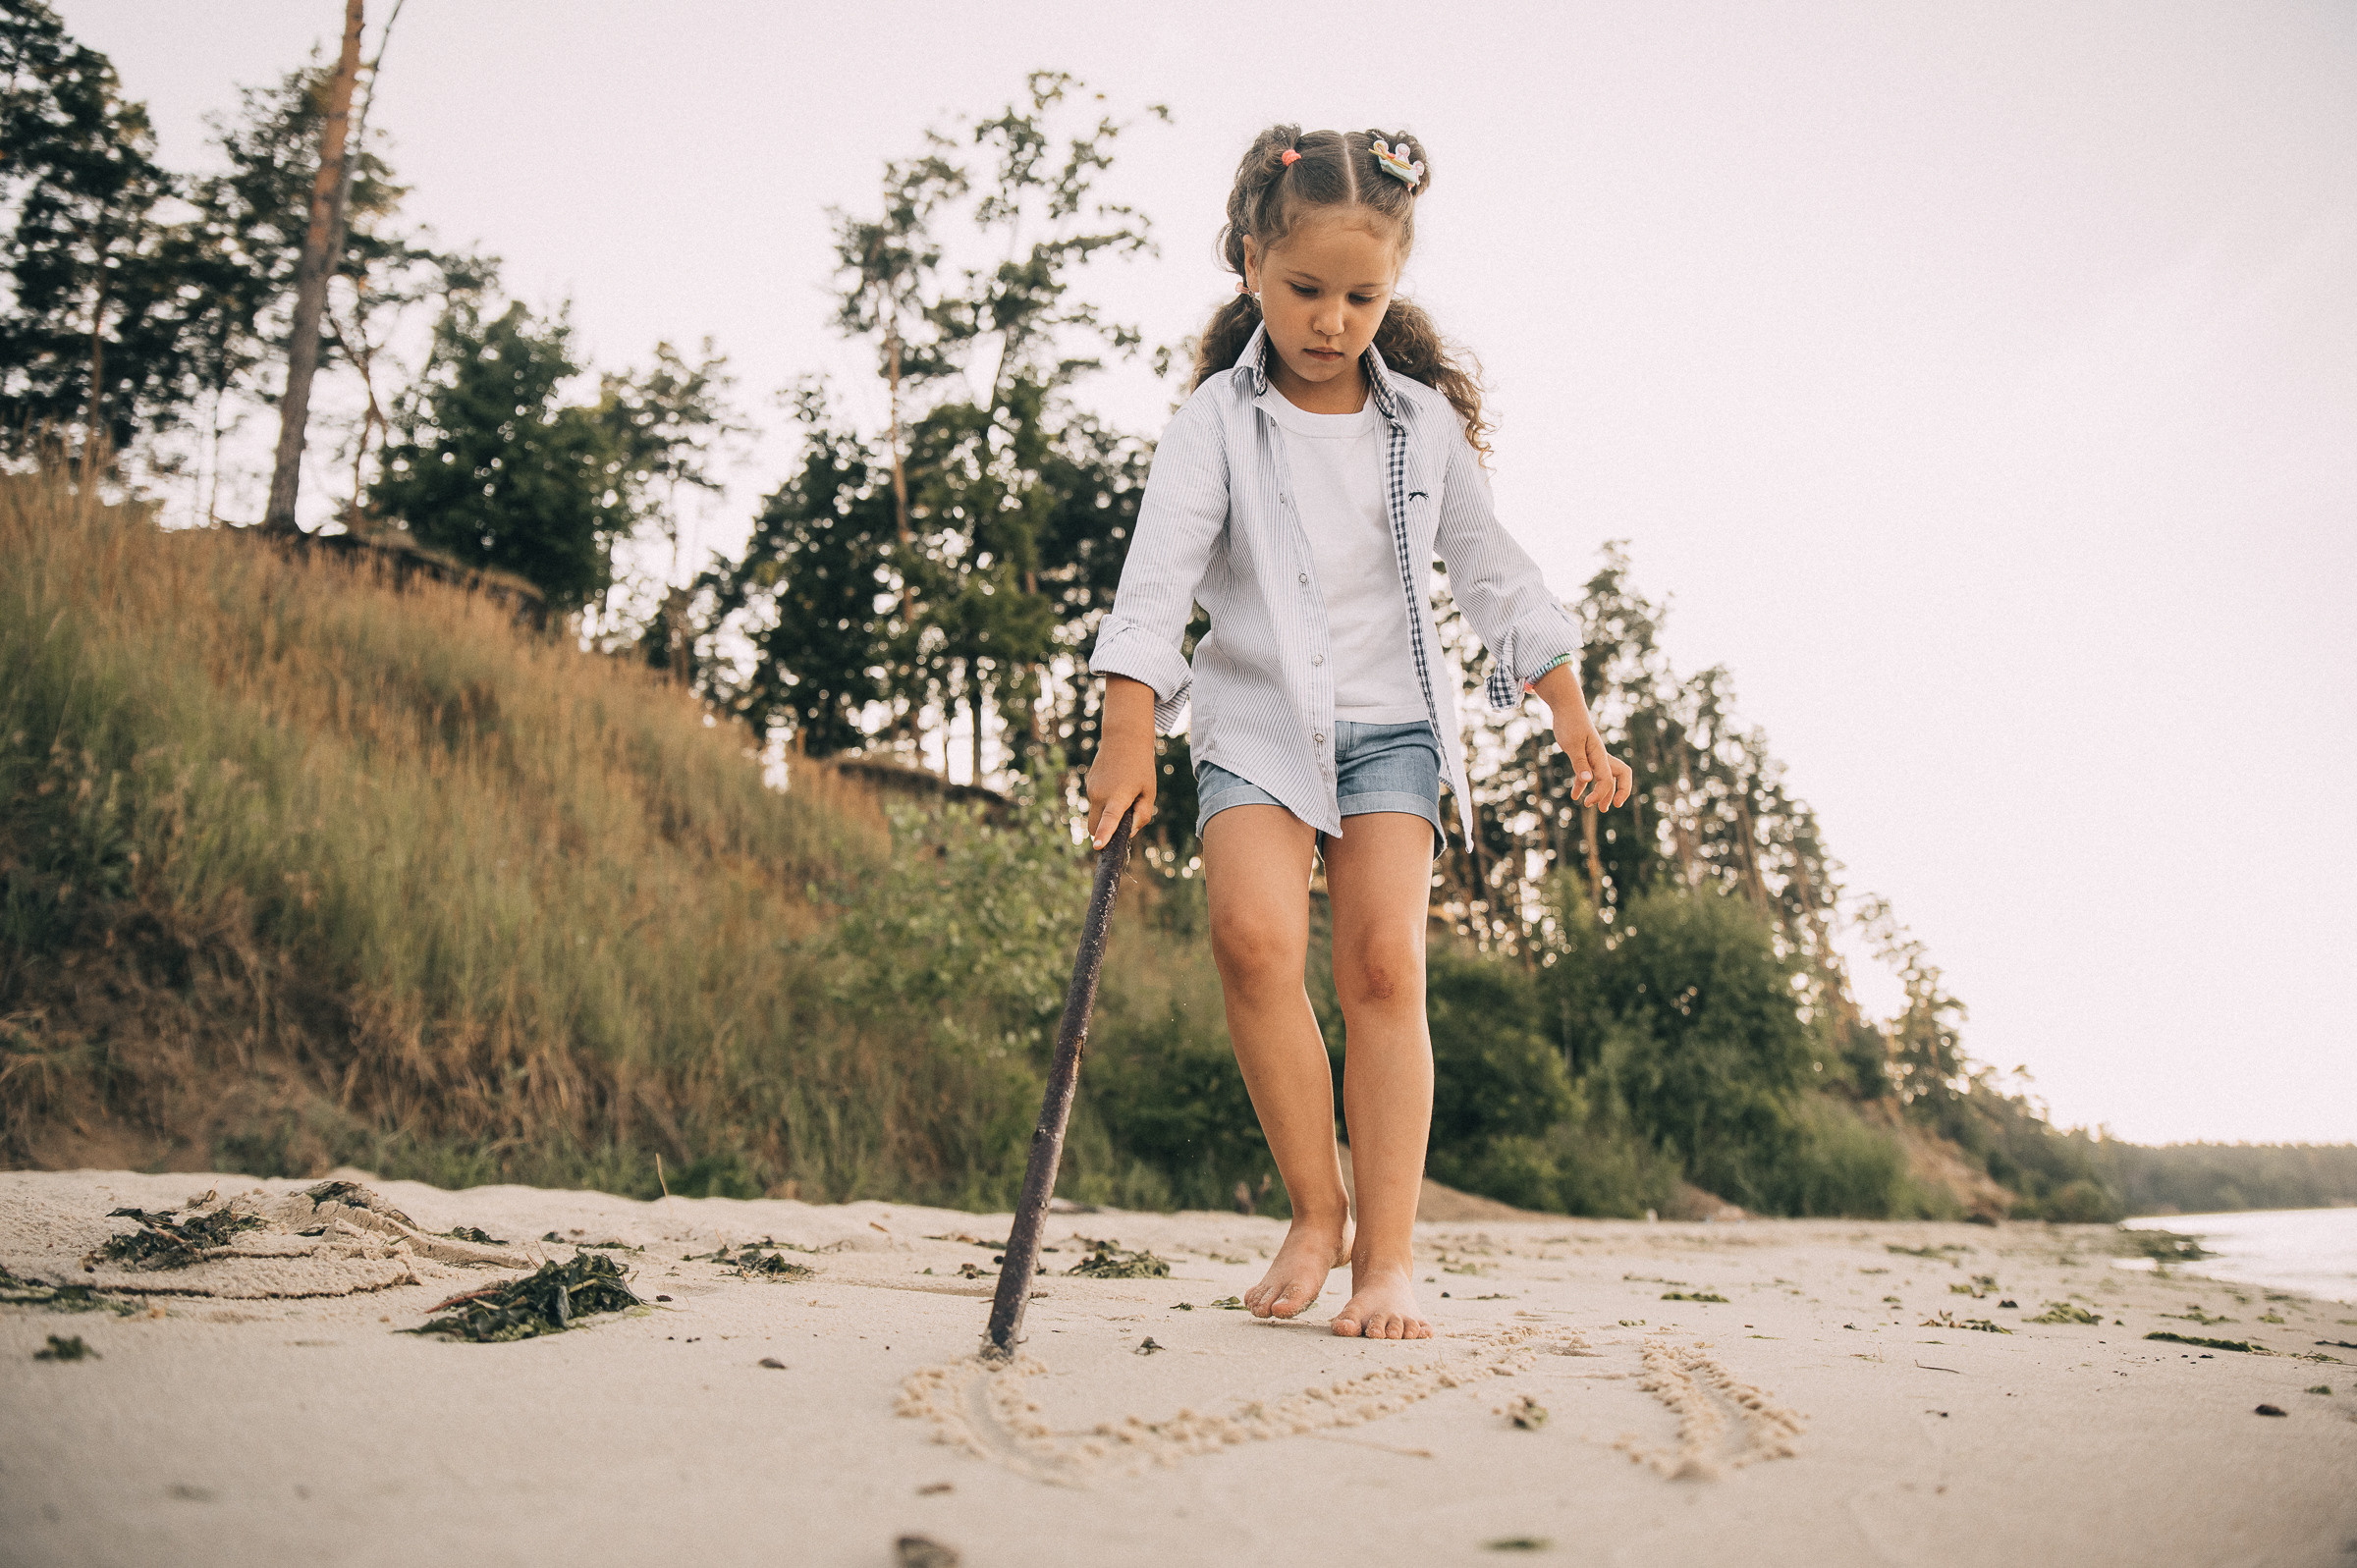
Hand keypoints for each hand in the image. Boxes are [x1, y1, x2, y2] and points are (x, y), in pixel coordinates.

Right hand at [1086, 676, 1158, 847]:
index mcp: (1118, 796)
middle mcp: (1100, 794)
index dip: (1103, 835)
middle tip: (1124, 821)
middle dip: (1103, 833)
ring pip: (1095, 814)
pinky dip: (1105, 803)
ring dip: (1106, 815)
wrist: (1124, 738)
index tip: (1098, 847)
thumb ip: (1142, 815)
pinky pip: (1096, 802)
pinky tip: (1118, 784)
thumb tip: (1129, 833)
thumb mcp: (1149, 792)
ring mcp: (1091, 789)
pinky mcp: (1089, 784)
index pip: (1109, 820)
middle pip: (1094, 827)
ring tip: (1125, 793)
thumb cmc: (1141, 767)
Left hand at [1552, 713, 1633, 809]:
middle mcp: (1601, 756)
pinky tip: (1575, 795)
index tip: (1588, 803)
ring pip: (1605, 776)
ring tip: (1594, 806)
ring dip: (1602, 792)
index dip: (1601, 794)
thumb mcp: (1572, 744)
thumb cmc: (1570, 723)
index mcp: (1600, 755)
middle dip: (1616, 793)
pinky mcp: (1584, 754)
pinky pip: (1589, 772)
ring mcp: (1594, 755)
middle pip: (1619, 776)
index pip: (1606, 779)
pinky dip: (1583, 784)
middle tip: (1607, 808)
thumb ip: (1580, 763)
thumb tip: (1589, 781)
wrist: (1566, 706)